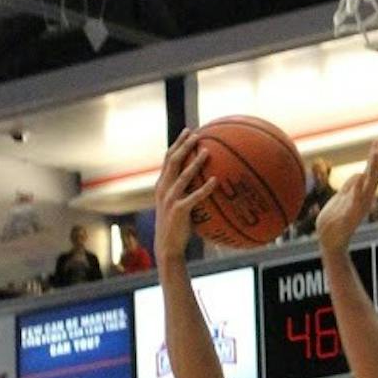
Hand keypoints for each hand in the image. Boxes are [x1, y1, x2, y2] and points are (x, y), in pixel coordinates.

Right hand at [153, 130, 215, 264]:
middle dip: (184, 146)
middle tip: (197, 134)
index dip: (177, 143)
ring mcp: (170, 199)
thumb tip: (207, 178)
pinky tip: (215, 181)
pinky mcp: (178, 211)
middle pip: (172, 161)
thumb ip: (187, 191)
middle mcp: (163, 189)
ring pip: (182, 176)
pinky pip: (193, 197)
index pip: (168, 158)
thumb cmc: (177, 225)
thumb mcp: (179, 204)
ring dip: (194, 162)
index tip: (188, 131)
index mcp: (162, 185)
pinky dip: (204, 188)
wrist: (167, 246)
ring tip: (207, 151)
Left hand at [315, 141, 377, 252]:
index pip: (372, 171)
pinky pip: (357, 200)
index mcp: (362, 194)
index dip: (376, 157)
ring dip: (372, 168)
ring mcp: (358, 207)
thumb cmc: (335, 219)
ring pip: (369, 185)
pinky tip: (361, 175)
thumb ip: (352, 185)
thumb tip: (359, 173)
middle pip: (374, 175)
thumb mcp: (343, 196)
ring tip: (375, 153)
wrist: (329, 240)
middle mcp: (364, 199)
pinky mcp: (351, 215)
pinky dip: (359, 188)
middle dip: (377, 158)